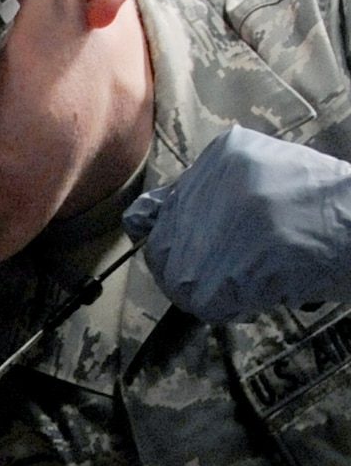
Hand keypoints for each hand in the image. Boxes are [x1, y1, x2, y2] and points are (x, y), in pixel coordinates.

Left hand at [124, 124, 350, 322]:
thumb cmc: (322, 208)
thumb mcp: (263, 176)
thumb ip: (207, 194)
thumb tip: (143, 219)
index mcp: (221, 157)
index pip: (155, 211)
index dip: (169, 242)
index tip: (185, 254)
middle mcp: (213, 183)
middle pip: (162, 250)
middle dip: (188, 273)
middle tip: (226, 278)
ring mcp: (221, 224)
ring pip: (180, 280)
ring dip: (212, 294)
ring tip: (250, 284)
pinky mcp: (233, 263)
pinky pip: (206, 303)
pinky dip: (231, 308)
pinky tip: (261, 294)